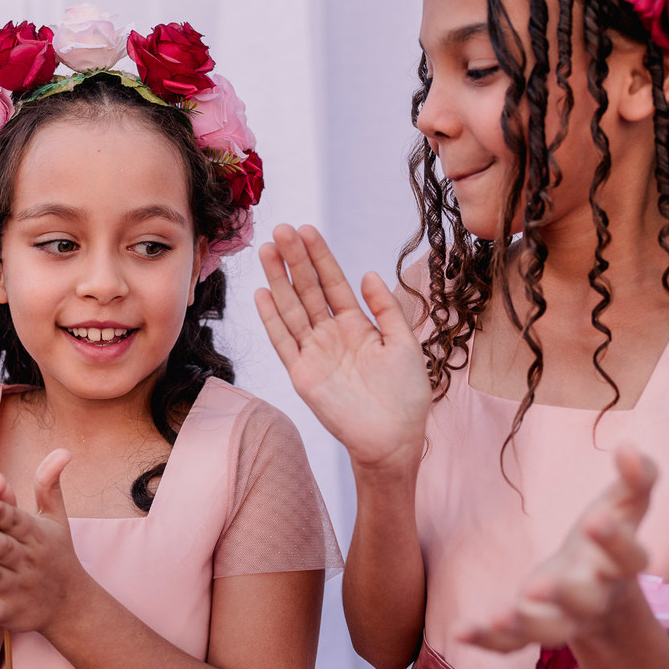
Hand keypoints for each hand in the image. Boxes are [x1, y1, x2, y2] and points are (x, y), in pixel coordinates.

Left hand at [0, 449, 89, 632]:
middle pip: (3, 549)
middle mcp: (26, 561)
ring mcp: (18, 588)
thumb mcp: (56, 518)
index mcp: (34, 535)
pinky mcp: (9, 613)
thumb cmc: (56, 552)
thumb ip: (50, 484)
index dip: (1, 512)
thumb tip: (63, 450)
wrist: (70, 603)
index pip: (16, 521)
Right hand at [255, 224, 431, 469]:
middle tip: (280, 230)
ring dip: (278, 280)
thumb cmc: (405, 396)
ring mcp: (314, 353)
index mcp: (357, 325)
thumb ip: (385, 309)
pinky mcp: (302, 374)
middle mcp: (331, 335)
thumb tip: (368, 274)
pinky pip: (283, 342)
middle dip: (295, 260)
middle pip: (308, 290)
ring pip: (292, 309)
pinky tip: (262, 293)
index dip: (320, 257)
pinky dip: (272, 319)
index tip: (307, 230)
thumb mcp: (404, 343)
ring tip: (267, 251)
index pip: (333, 283)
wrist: (394, 438)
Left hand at [459, 447, 656, 650]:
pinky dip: (488, 641)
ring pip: (551, 632)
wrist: (604, 593)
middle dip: (566, 595)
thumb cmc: (610, 534)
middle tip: (541, 585)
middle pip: (587, 602)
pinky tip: (460, 633)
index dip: (616, 541)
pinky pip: (512, 644)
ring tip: (501, 618)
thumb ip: (639, 477)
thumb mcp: (628, 504)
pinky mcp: (534, 627)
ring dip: (528, 626)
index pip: (630, 558)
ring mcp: (565, 617)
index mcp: (621, 565)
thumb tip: (630, 448)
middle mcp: (596, 596)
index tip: (596, 519)